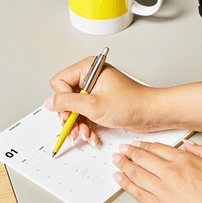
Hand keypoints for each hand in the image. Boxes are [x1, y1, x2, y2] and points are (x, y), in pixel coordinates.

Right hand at [44, 57, 201, 144]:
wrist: (151, 114)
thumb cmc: (132, 104)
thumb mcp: (94, 105)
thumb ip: (68, 103)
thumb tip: (50, 102)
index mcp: (88, 68)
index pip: (59, 82)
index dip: (63, 100)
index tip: (70, 113)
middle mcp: (90, 77)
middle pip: (65, 97)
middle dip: (70, 116)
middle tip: (75, 128)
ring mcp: (95, 90)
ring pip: (74, 108)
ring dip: (78, 124)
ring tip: (85, 134)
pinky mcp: (100, 101)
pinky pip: (84, 113)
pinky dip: (86, 125)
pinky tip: (91, 134)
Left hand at [112, 140, 201, 202]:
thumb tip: (189, 146)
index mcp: (185, 161)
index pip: (157, 149)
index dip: (144, 145)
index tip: (137, 144)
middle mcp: (171, 174)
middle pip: (143, 158)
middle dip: (129, 152)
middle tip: (122, 149)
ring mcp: (164, 192)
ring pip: (136, 174)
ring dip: (123, 165)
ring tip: (116, 160)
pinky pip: (138, 194)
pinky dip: (125, 184)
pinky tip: (119, 179)